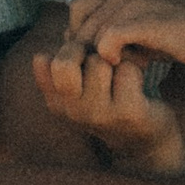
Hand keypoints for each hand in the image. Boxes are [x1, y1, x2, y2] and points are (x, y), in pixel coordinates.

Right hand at [32, 39, 184, 173]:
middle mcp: (72, 112)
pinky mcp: (127, 113)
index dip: (68, 50)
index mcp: (56, 103)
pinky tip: (136, 83)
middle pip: (65, 62)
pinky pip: (125, 70)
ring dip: (113, 61)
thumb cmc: (108, 99)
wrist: (145, 133)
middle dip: (86, 52)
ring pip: (98, 63)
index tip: (84, 59)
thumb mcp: (76, 85)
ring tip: (120, 75)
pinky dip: (134, 69)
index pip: (43, 61)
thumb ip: (57, 68)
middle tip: (104, 62)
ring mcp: (99, 115)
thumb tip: (40, 58)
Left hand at [60, 0, 184, 74]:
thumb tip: (78, 47)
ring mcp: (134, 4)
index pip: (76, 9)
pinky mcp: (146, 20)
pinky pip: (109, 38)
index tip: (100, 58)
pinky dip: (113, 56)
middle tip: (117, 67)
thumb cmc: (176, 41)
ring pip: (93, 35)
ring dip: (106, 58)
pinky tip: (136, 64)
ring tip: (133, 65)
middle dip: (90, 53)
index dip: (79, 37)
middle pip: (81, 25)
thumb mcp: (137, 37)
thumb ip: (109, 36)